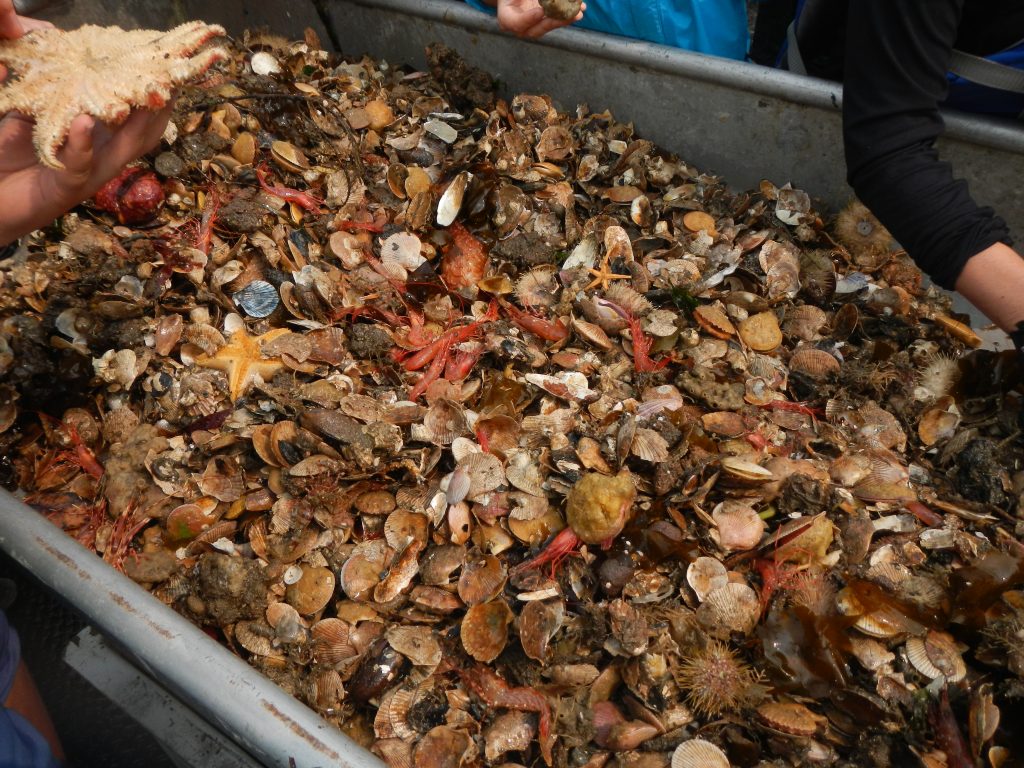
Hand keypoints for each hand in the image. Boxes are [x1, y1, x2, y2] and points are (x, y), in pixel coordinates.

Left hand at [0, 0, 173, 244]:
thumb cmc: (5, 156)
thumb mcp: (21, 108)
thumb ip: (34, 78)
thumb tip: (36, 30)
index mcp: (95, 134)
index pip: (133, 110)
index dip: (152, 88)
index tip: (164, 60)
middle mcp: (101, 155)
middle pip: (146, 130)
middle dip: (162, 103)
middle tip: (173, 75)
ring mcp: (89, 174)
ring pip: (127, 149)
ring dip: (138, 122)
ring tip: (145, 95)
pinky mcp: (66, 190)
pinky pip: (80, 166)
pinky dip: (83, 144)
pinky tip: (85, 122)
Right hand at [495, 0, 584, 38]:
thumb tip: (544, 4)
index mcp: (506, 17)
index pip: (514, 23)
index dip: (528, 19)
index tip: (541, 12)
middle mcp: (519, 27)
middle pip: (535, 29)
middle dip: (554, 22)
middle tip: (568, 15)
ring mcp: (532, 27)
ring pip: (548, 27)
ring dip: (565, 20)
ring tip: (579, 12)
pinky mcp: (544, 23)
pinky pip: (556, 21)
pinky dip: (568, 15)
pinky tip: (581, 8)